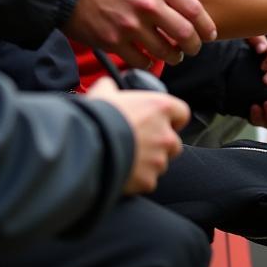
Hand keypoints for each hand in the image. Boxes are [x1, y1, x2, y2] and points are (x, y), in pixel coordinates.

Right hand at [65, 0, 215, 68]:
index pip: (193, 9)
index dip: (206, 25)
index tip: (210, 34)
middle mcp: (148, 6)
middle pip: (184, 34)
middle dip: (194, 46)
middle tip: (193, 49)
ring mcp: (130, 25)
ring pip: (164, 51)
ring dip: (174, 57)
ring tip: (174, 57)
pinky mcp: (113, 41)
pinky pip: (139, 60)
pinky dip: (148, 63)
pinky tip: (149, 60)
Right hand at [88, 77, 189, 194]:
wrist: (85, 149)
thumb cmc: (96, 119)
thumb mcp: (103, 93)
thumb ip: (112, 87)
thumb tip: (108, 85)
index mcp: (160, 108)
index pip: (182, 113)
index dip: (173, 118)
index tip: (163, 122)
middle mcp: (165, 134)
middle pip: (174, 142)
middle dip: (161, 145)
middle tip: (141, 145)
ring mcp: (158, 159)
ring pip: (161, 163)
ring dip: (149, 163)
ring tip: (128, 159)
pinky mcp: (148, 180)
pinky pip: (147, 181)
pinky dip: (138, 180)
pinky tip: (123, 172)